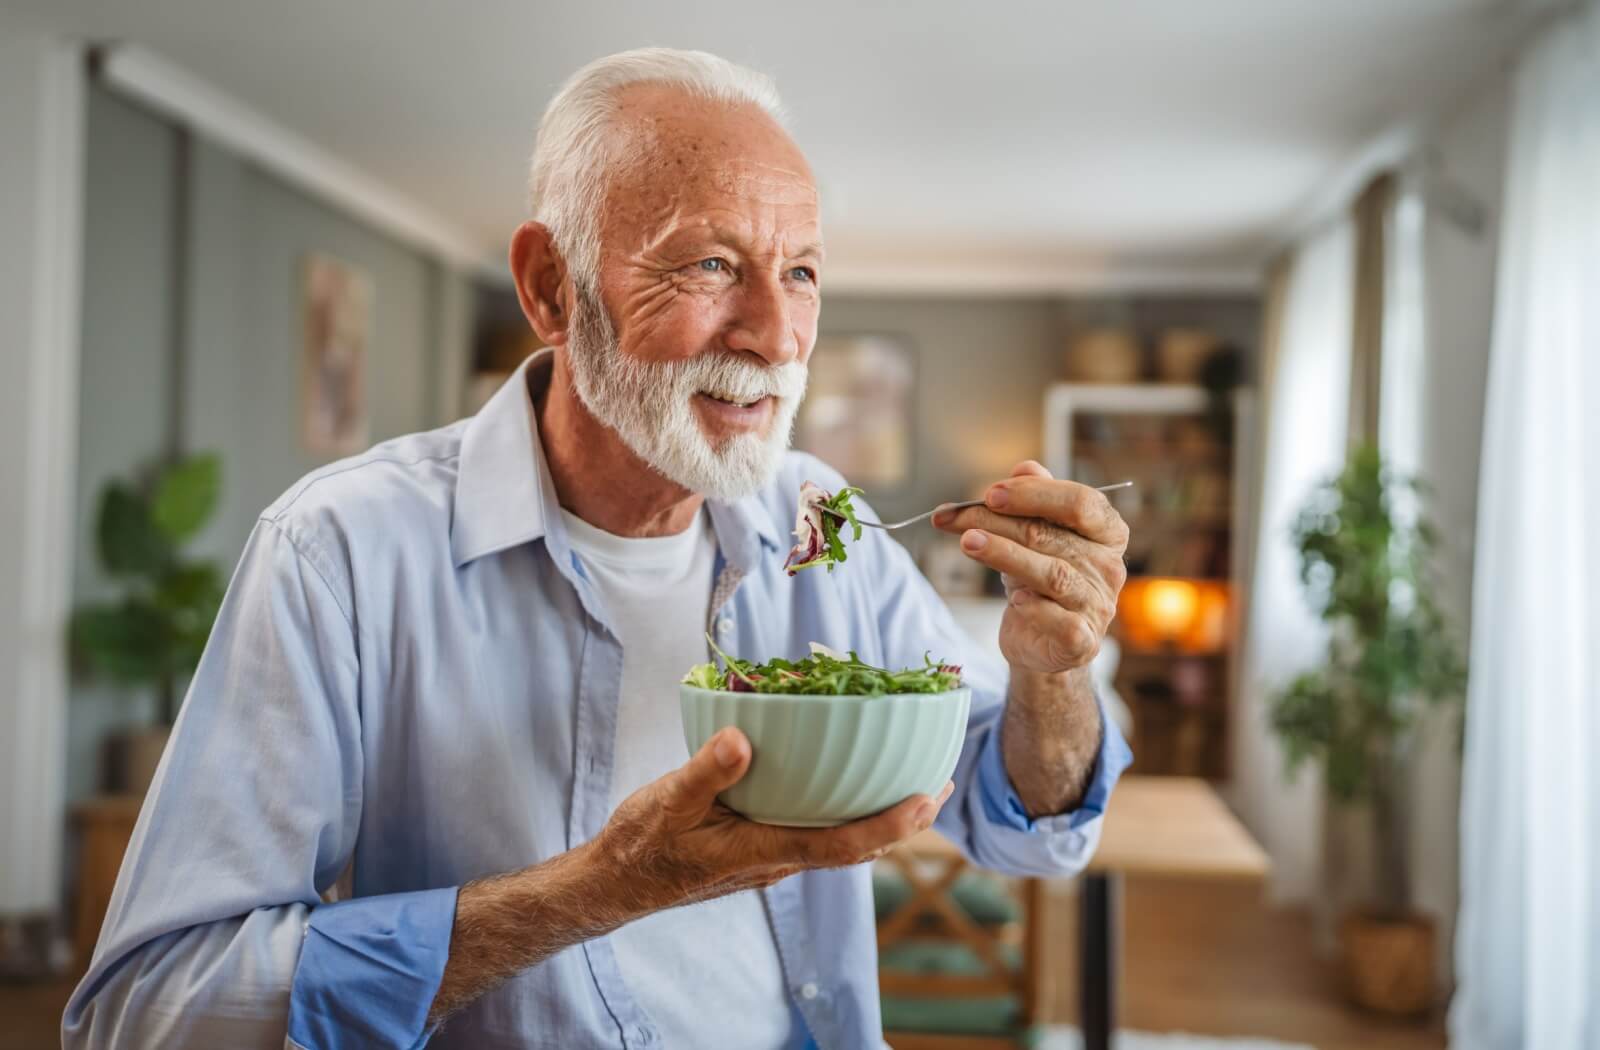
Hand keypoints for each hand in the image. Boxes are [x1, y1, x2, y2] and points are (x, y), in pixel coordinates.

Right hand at [595, 727, 952, 915]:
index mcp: (762, 852)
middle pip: (857, 847)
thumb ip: (706, 772)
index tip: (926, 800)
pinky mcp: (760, 849)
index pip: (841, 845)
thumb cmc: (641, 845)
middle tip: (942, 783)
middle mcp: (777, 861)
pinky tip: (847, 785)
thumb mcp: (667, 801)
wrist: (616, 882)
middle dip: (904, 821)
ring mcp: (771, 859)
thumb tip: (742, 737)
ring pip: (840, 842)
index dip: (888, 825)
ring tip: (914, 784)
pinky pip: (817, 834)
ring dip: (882, 818)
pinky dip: (847, 813)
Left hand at [934, 460, 1128, 674]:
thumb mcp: (1035, 537)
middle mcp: (1109, 567)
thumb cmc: (1038, 581)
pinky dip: (1034, 608)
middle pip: (1050, 535)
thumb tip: (1024, 468)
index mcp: (1107, 533)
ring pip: (1051, 574)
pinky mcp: (1082, 640)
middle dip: (996, 522)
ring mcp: (1098, 605)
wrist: (1041, 642)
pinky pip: (1059, 621)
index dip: (1035, 494)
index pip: (1081, 503)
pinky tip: (1014, 599)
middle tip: (955, 518)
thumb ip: (1034, 501)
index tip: (991, 494)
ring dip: (1004, 554)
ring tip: (967, 542)